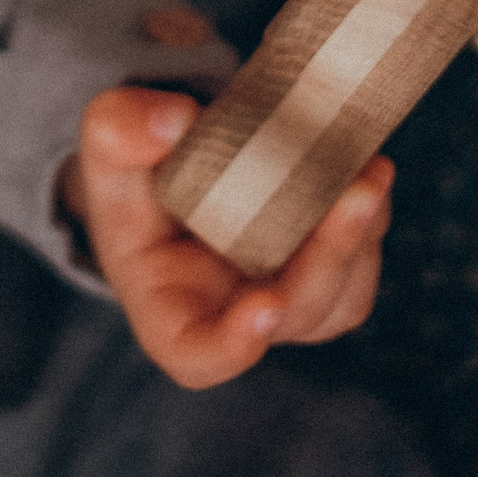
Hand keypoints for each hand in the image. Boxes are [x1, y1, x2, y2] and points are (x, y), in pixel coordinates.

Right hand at [62, 88, 392, 389]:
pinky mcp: (319, 269)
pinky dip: (370, 220)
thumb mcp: (108, 140)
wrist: (172, 158)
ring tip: (367, 172)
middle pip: (294, 315)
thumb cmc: (132, 166)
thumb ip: (121, 129)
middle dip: (330, 257)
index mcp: (167, 306)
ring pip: (340, 296)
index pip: (197, 355)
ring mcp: (282, 296)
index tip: (266, 306)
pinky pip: (358, 264)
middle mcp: (231, 315)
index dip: (233, 346)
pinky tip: (365, 167)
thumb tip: (176, 121)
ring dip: (360, 238)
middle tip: (357, 193)